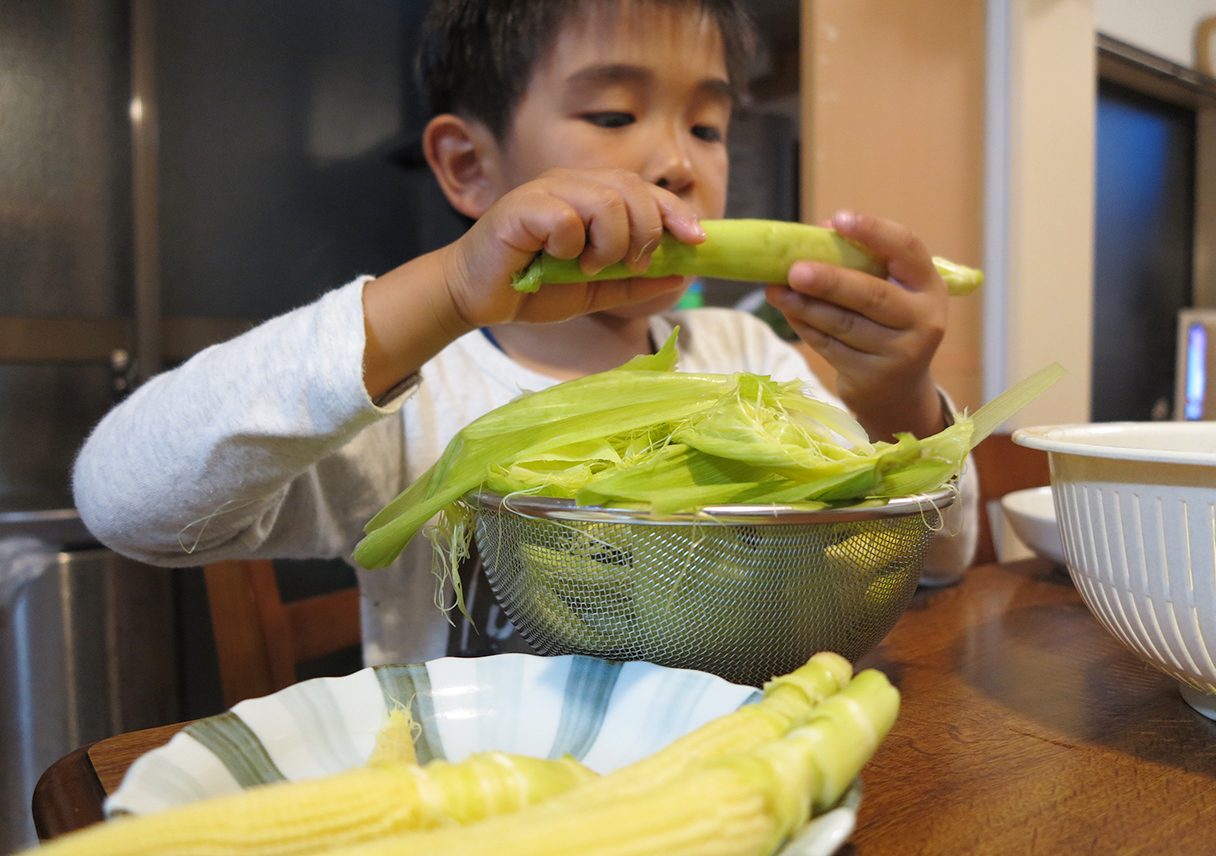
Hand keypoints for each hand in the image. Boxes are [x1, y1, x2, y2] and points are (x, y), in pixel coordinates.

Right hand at [442, 168, 704, 327]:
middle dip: (645, 233)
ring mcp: (544, 191)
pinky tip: (554, 260)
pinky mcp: (520, 208)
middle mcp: (571, 184)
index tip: (696, 240)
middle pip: (633, 189)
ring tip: (589, 267)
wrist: (476, 298)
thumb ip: (634, 283)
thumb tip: (682, 274)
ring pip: (606, 200)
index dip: (676, 211)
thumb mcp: (596, 290)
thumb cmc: (532, 288)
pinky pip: (566, 218)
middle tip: (629, 264)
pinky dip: (570, 245)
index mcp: (592, 195)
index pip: (645, 190)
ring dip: (610, 243)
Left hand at [766, 210, 947, 440]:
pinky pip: (830, 347)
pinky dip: (805, 328)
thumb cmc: (887, 324)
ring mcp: (901, 353)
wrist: (898, 390)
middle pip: (871, 294)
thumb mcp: (889, 291)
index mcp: (928, 285)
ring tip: (775, 290)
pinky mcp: (873, 377)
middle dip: (829, 280)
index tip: (838, 219)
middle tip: (793, 269)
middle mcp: (923, 319)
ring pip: (843, 324)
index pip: (907, 248)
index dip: (874, 231)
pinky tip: (788, 313)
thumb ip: (861, 263)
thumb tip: (816, 232)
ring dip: (805, 306)